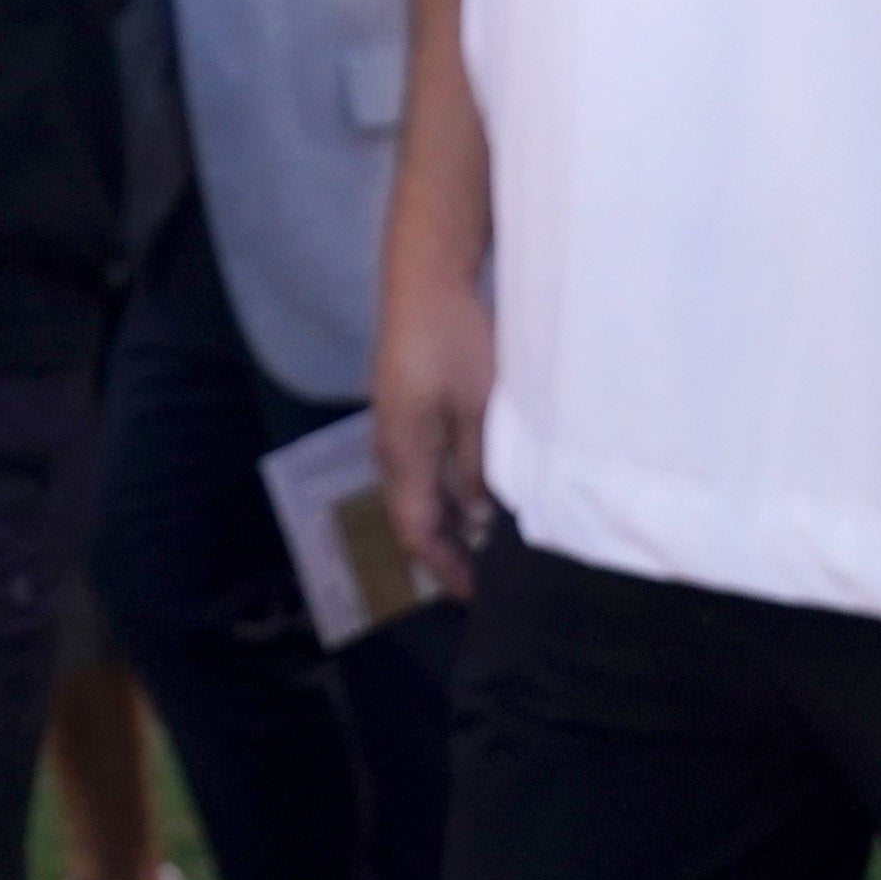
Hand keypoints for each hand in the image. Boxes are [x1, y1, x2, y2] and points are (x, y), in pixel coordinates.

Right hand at [374, 270, 495, 602]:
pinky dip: (448, 493)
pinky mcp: (405, 411)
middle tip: (489, 579)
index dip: (445, 569)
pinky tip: (479, 494)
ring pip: (419, 494)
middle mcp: (390, 449)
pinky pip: (423, 469)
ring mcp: (394, 429)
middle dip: (448, 553)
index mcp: (403, 456)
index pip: (416, 533)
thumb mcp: (480, 413)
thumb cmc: (456, 345)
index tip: (478, 598)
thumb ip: (480, 471)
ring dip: (450, 523)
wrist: (426, 281)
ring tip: (490, 544)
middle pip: (413, 518)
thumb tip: (481, 520)